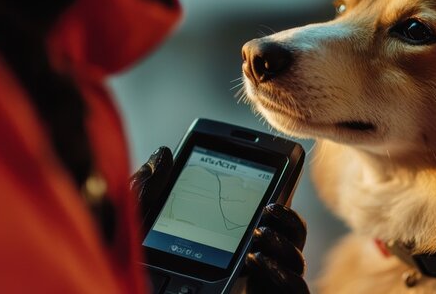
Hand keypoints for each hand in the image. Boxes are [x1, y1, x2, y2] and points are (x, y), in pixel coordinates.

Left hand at [131, 147, 309, 293]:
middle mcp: (247, 264)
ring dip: (286, 242)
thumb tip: (164, 154)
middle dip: (287, 218)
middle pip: (290, 236)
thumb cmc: (137, 277)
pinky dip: (283, 274)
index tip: (266, 169)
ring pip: (297, 261)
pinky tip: (255, 260)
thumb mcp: (138, 228)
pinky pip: (296, 291)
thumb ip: (149, 190)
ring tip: (259, 234)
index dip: (276, 190)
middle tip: (268, 209)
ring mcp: (259, 287)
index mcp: (226, 241)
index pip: (263, 214)